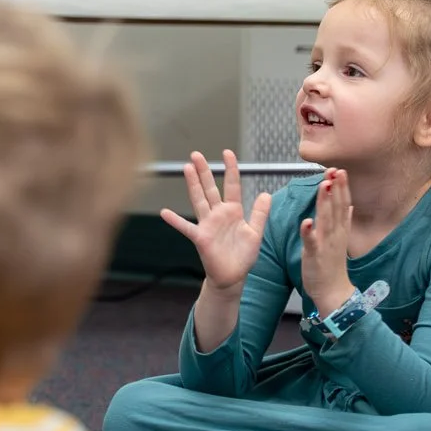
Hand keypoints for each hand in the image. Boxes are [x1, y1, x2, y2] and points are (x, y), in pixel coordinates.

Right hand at [161, 150, 271, 292]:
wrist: (233, 277)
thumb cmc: (243, 256)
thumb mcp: (255, 233)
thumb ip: (259, 213)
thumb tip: (266, 193)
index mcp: (233, 211)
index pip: (232, 185)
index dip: (231, 169)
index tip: (227, 153)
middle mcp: (218, 214)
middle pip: (210, 188)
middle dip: (204, 171)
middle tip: (196, 154)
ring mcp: (208, 224)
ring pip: (199, 200)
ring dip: (193, 185)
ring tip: (187, 168)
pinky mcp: (201, 237)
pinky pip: (186, 227)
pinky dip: (175, 221)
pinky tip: (165, 212)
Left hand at [299, 168, 355, 310]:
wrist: (333, 292)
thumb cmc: (333, 266)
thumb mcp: (341, 240)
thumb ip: (344, 221)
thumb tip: (350, 205)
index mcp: (340, 230)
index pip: (343, 204)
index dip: (342, 187)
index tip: (340, 171)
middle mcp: (335, 234)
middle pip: (336, 207)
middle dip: (336, 188)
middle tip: (335, 171)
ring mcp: (326, 244)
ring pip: (326, 220)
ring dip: (325, 202)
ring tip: (324, 186)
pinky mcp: (315, 255)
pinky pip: (311, 242)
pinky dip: (309, 231)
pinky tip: (306, 221)